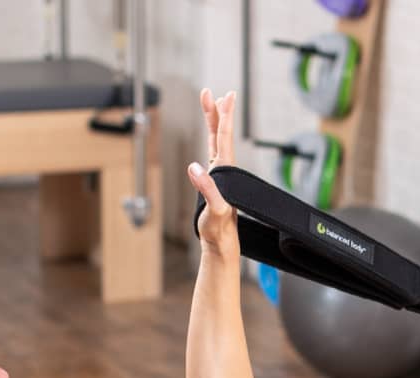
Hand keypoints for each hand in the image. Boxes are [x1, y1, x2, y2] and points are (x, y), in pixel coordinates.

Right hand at [188, 88, 238, 250]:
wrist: (221, 242)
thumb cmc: (218, 228)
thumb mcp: (214, 209)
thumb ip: (206, 188)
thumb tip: (194, 167)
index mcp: (225, 171)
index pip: (224, 137)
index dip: (224, 116)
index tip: (225, 96)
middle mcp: (224, 169)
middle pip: (220, 133)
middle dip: (216, 112)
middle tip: (212, 92)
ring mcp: (219, 174)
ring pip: (217, 141)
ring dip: (215, 122)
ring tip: (213, 105)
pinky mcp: (214, 181)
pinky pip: (212, 153)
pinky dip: (211, 139)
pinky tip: (211, 135)